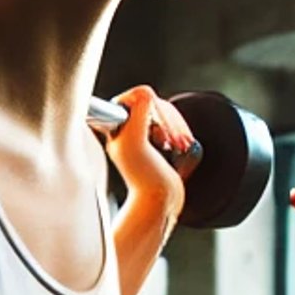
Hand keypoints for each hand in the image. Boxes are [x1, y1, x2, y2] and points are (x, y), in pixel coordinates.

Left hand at [103, 86, 195, 226]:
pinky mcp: (157, 141)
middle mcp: (125, 125)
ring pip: (165, 112)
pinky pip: (171, 123)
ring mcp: (141, 132)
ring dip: (176, 127)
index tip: (156, 129)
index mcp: (115, 123)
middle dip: (168, 121)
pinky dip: (179, 132)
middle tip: (171, 141)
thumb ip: (139, 113)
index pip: (137, 96)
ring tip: (180, 145)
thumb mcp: (137, 141)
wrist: (158, 201)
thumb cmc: (144, 177)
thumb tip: (146, 94)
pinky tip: (180, 145)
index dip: (152, 109)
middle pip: (155, 104)